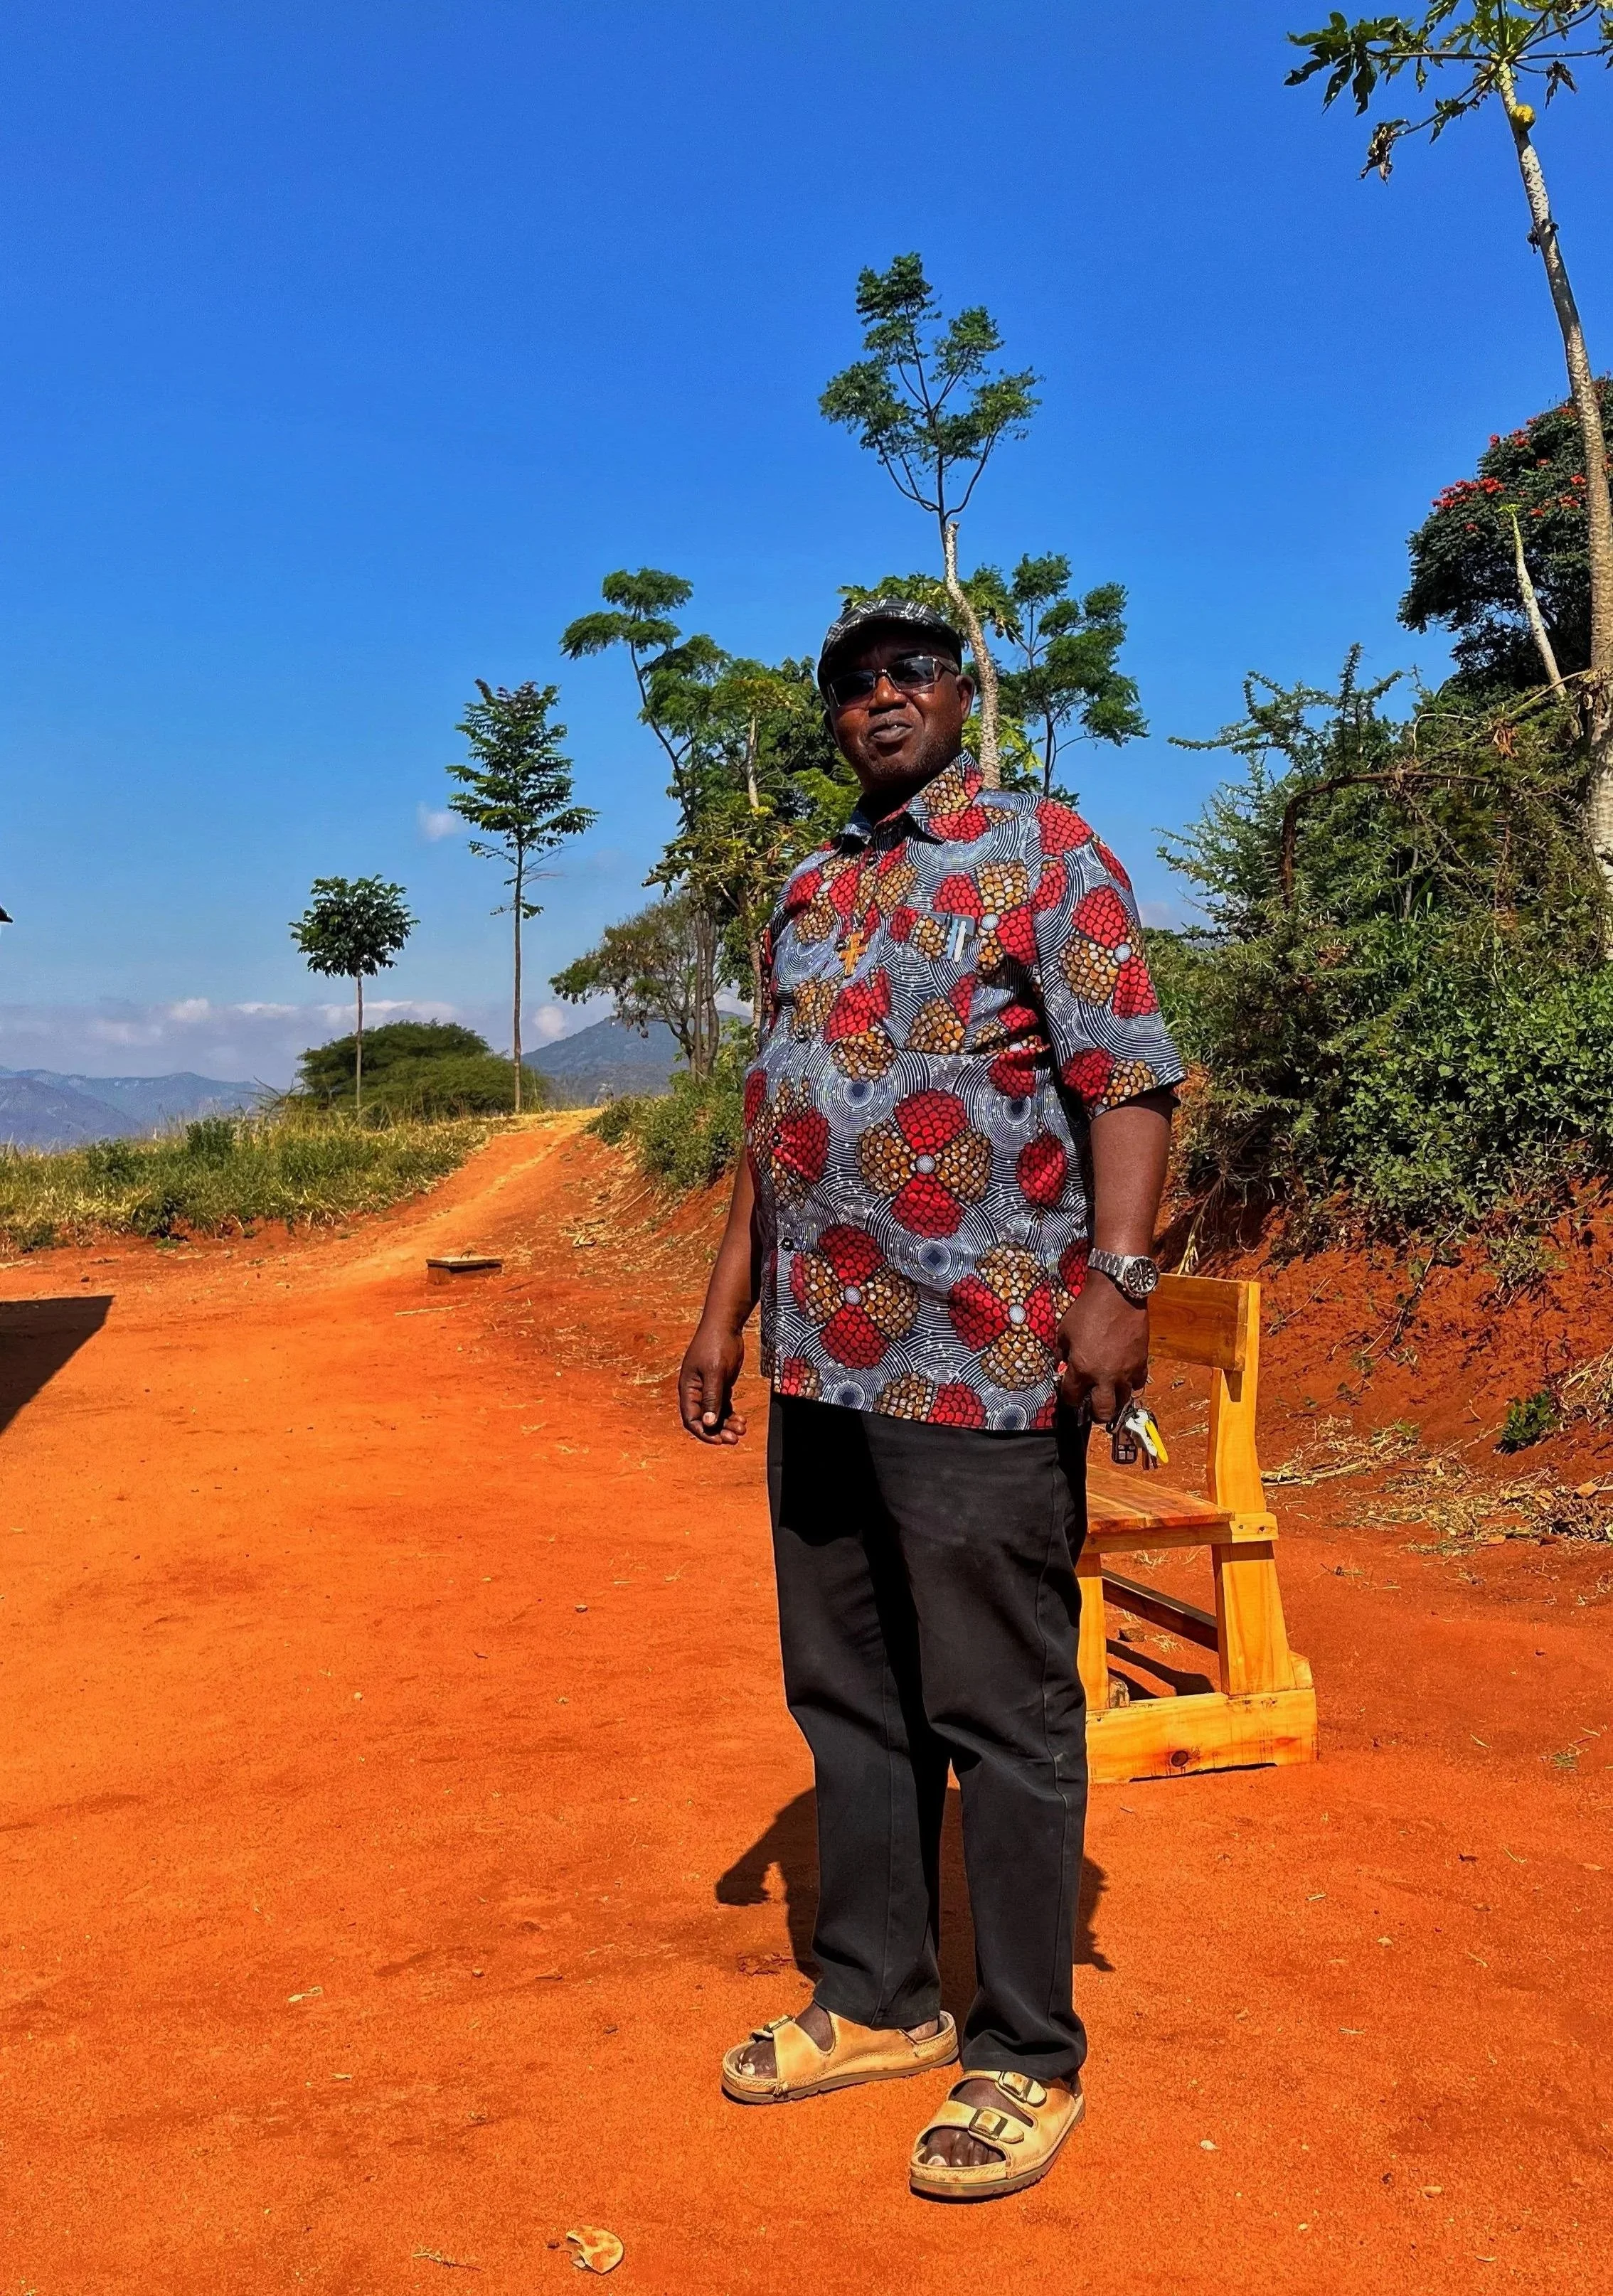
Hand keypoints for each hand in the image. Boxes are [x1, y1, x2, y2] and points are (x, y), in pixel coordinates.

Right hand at [678, 1319, 747, 1444]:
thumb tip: (708, 1423)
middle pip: (705, 1419)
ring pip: (716, 1414)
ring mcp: (708, 1388)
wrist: (726, 1325)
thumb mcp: (715, 1372)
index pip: (691, 1419)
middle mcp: (696, 1392)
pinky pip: (724, 1406)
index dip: (704, 1432)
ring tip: (742, 1429)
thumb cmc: (716, 1345)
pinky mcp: (720, 1384)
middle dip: (719, 1430)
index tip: (720, 1440)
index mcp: (688, 1389)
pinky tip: (742, 1420)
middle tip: (735, 1438)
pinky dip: (732, 1414)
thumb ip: (712, 1398)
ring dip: (728, 1424)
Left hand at [1056, 1280, 1149, 1428]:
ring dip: (1114, 1398)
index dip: (1069, 1397)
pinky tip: (1125, 1376)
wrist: (1117, 1294)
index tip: (1069, 1393)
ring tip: (1109, 1391)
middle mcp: (1104, 1376)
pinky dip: (1131, 1383)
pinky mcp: (1141, 1363)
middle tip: (1092, 1406)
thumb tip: (1061, 1363)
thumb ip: (1061, 1352)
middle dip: (1095, 1413)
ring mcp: (1125, 1371)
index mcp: (1081, 1368)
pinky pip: (1138, 1383)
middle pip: (1102, 1412)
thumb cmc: (1087, 1310)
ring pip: (1123, 1400)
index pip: (1072, 1397)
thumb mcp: (1064, 1330)